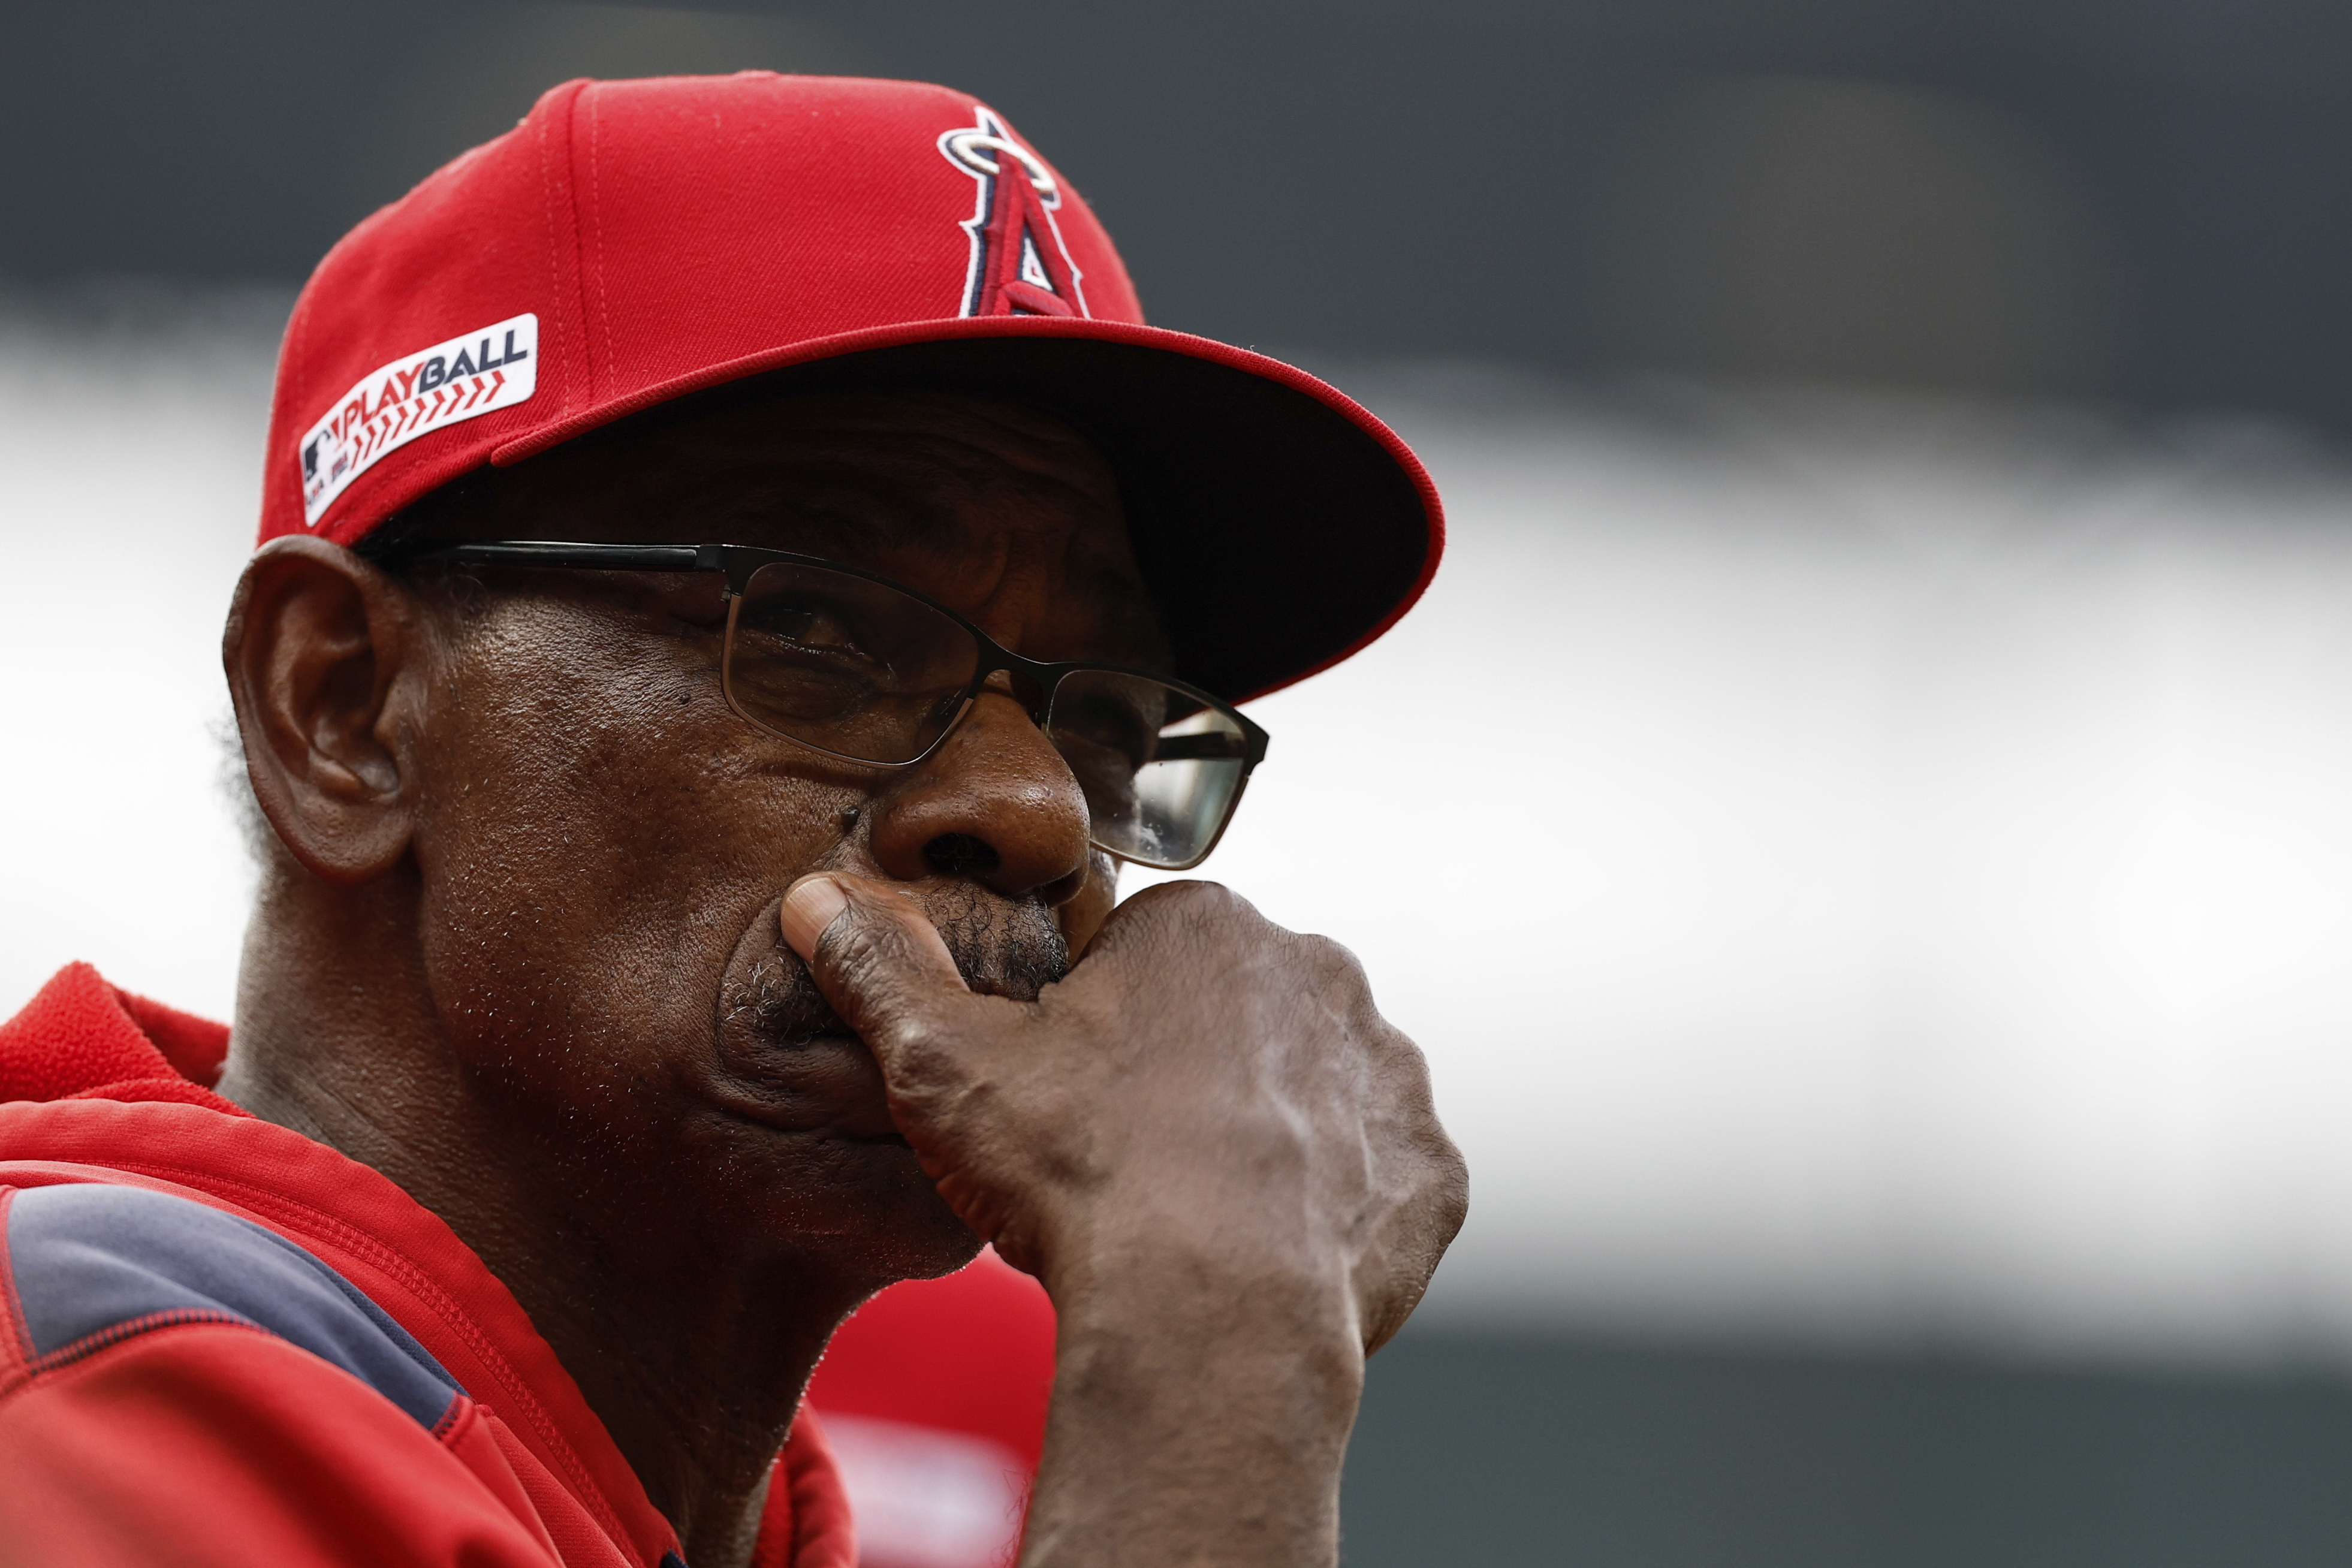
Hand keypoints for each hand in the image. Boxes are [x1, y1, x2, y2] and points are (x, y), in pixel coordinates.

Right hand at [780, 872, 1467, 1566]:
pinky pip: (1380, 1183)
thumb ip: (882, 972)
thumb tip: (817, 901)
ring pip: (1312, 1096)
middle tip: (1126, 1162)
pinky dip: (1335, 1216)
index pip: (1147, 959)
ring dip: (1268, 1142)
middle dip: (1189, 1077)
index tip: (1069, 1102)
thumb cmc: (1079, 1177)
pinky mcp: (1431, 1173)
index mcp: (1208, 928)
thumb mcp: (944, 1064)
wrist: (1207, 1312)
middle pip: (1236, 1020)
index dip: (1096, 1033)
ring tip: (1197, 1217)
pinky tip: (1271, 1255)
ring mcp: (1389, 1076)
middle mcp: (1319, 977)